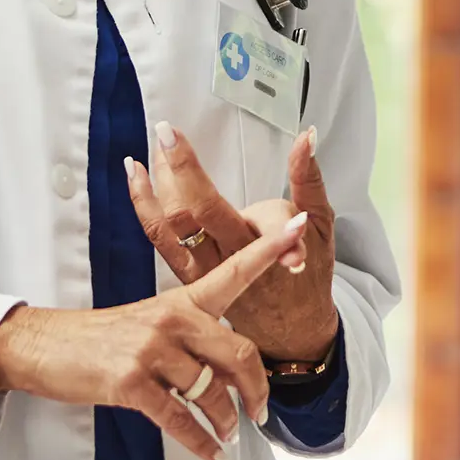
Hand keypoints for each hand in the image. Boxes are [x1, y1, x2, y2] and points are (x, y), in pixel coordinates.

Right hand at [0, 213, 305, 459]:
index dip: (269, 248)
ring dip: (226, 422)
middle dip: (258, 390)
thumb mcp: (152, 323)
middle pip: (239, 352)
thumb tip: (232, 378)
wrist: (44, 345)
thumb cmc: (102, 338)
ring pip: (212, 391)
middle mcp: (172, 319)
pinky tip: (210, 453)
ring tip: (229, 436)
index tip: (300, 226)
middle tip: (261, 412)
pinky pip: (179, 418)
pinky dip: (200, 442)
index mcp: (182, 300)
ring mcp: (152, 350)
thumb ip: (194, 340)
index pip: (234, 270)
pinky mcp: (131, 382)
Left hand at [126, 120, 339, 364]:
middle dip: (183, 169)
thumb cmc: (311, 273)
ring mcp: (205, 269)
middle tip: (166, 131)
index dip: (248, 186)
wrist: (290, 328)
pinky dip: (144, 204)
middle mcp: (234, 259)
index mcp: (271, 245)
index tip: (247, 161)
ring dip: (159, 184)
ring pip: (174, 224)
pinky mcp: (188, 273)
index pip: (261, 215)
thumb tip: (307, 137)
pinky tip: (136, 175)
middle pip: (202, 212)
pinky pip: (159, 237)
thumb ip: (310, 180)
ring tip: (153, 147)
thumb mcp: (323, 224)